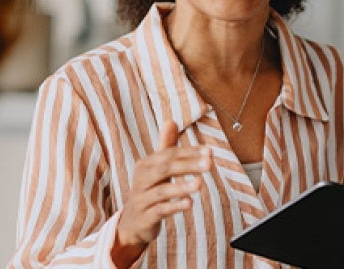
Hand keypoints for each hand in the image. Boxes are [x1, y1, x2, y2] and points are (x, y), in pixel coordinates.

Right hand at [111, 120, 211, 267]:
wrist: (133, 222)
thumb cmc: (150, 189)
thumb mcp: (157, 168)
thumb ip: (166, 146)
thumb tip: (171, 120)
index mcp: (146, 165)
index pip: (169, 155)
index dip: (189, 152)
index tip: (210, 152)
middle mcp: (141, 179)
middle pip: (164, 169)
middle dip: (188, 165)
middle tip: (209, 164)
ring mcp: (142, 199)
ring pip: (161, 191)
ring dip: (181, 187)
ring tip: (200, 184)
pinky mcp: (145, 217)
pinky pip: (159, 211)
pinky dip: (174, 206)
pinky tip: (189, 203)